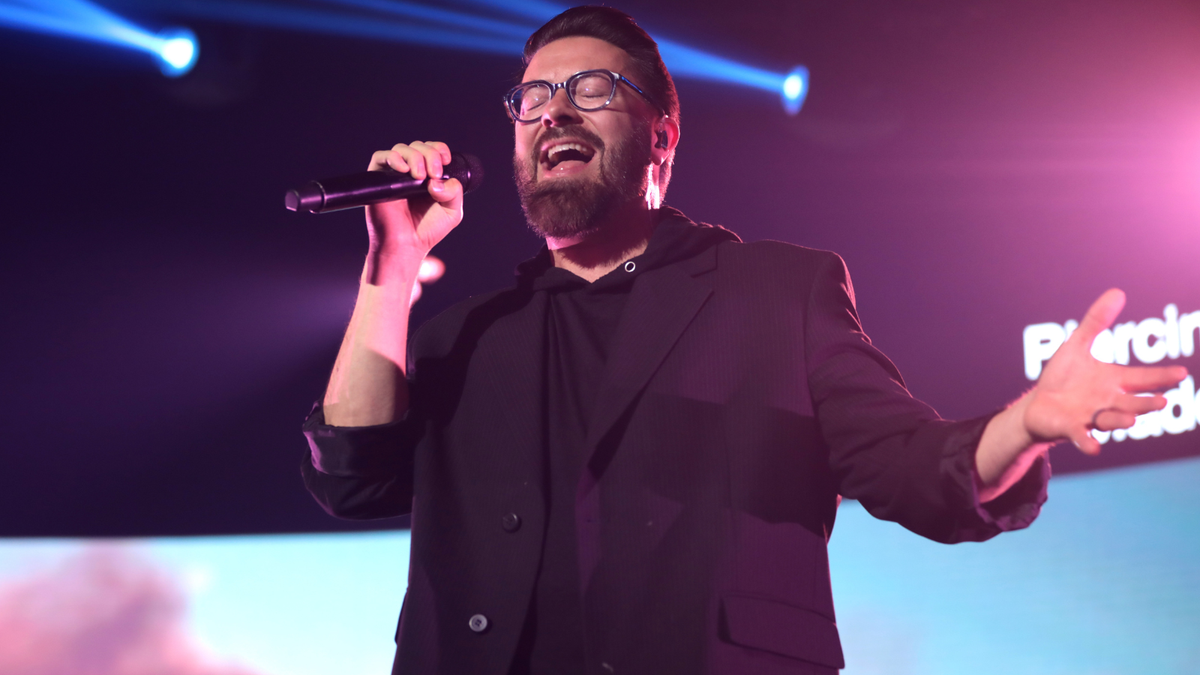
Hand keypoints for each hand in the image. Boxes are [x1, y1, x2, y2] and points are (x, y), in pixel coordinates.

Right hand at [365, 141, 463, 258]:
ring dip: (414, 156)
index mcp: (428, 175)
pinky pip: (380, 157)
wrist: (406, 246)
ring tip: (420, 176)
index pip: (432, 150)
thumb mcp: (451, 212)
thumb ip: (454, 193)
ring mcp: (393, 175)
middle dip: (430, 154)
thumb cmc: (427, 230)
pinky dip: (393, 158)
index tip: (445, 160)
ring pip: (401, 149)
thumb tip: (439, 180)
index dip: (439, 149)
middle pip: (418, 146)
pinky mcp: (378, 180)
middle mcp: (410, 172)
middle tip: (434, 174)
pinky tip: (404, 170)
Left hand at [1024, 288, 1187, 453]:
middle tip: (1161, 401)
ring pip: (1111, 421)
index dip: (1160, 377)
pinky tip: (1093, 448)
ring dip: (1121, 421)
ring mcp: (1090, 417)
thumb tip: (1118, 291)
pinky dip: (1087, 442)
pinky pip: (1081, 437)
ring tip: (1130, 420)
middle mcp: (1107, 402)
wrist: (1038, 406)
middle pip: (1132, 403)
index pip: (1142, 379)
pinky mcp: (1070, 428)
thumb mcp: (1078, 345)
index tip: (1181, 374)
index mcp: (1113, 382)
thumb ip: (1096, 321)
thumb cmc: (1063, 377)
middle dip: (1146, 403)